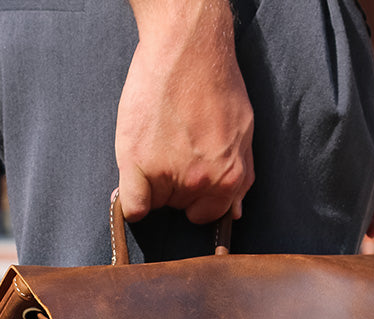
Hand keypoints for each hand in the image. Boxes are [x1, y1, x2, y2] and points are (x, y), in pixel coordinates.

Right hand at [117, 0, 253, 223]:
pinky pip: (132, 206)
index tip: (188, 174)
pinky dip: (130, 198)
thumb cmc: (216, 84)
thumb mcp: (243, 132)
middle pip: (179, 207)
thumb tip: (233, 212)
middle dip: (176, 185)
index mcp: (229, 179)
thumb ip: (240, 176)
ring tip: (158, 139)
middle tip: (173, 146)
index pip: (206, 215)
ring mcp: (168, 174)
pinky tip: (134, 174)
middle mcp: (200, 183)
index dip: (196, 196)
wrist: (187, 48)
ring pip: (155, 202)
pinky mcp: (137, 162)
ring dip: (152, 180)